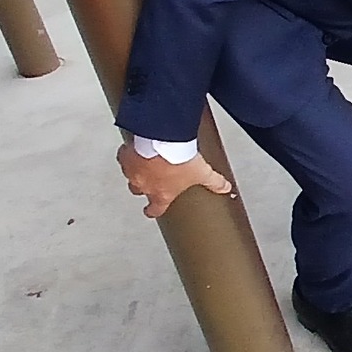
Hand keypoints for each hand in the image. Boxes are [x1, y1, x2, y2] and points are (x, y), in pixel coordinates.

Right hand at [117, 138, 232, 218]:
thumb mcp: (202, 173)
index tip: (151, 210)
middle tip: (152, 177)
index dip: (152, 211)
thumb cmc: (178, 159)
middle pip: (138, 192)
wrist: (163, 141)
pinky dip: (129, 153)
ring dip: (137, 169)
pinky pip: (124, 157)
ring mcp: (133, 172)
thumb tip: (226, 189)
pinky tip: (136, 147)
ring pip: (131, 175)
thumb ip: (215, 182)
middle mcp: (144, 186)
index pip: (154, 210)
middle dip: (144, 186)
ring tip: (147, 159)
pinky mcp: (126, 156)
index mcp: (161, 194)